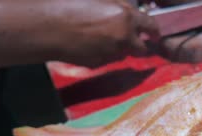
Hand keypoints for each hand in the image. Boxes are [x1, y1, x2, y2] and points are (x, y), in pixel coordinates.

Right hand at [40, 0, 158, 66]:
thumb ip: (120, 5)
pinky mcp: (98, 64)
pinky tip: (90, 44)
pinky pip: (108, 59)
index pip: (152, 27)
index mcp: (126, 18)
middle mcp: (123, 39)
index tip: (155, 34)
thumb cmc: (70, 3)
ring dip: (120, 48)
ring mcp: (111, 54)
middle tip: (132, 39)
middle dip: (139, 44)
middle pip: (142, 48)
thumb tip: (132, 10)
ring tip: (103, 37)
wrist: (46, 26)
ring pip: (124, 54)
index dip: (155, 31)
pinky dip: (105, 53)